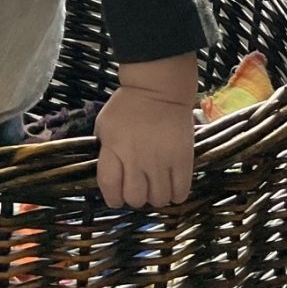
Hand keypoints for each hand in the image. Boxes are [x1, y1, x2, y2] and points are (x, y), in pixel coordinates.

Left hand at [94, 54, 197, 208]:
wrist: (159, 88)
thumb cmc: (129, 104)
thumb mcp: (105, 124)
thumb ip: (103, 150)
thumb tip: (108, 175)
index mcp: (114, 149)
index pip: (109, 187)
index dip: (112, 198)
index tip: (117, 197)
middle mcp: (136, 159)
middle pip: (135, 198)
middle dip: (135, 197)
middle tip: (139, 187)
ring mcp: (161, 161)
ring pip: (158, 199)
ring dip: (155, 196)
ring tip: (156, 185)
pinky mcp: (182, 161)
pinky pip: (180, 193)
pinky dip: (175, 195)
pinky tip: (171, 185)